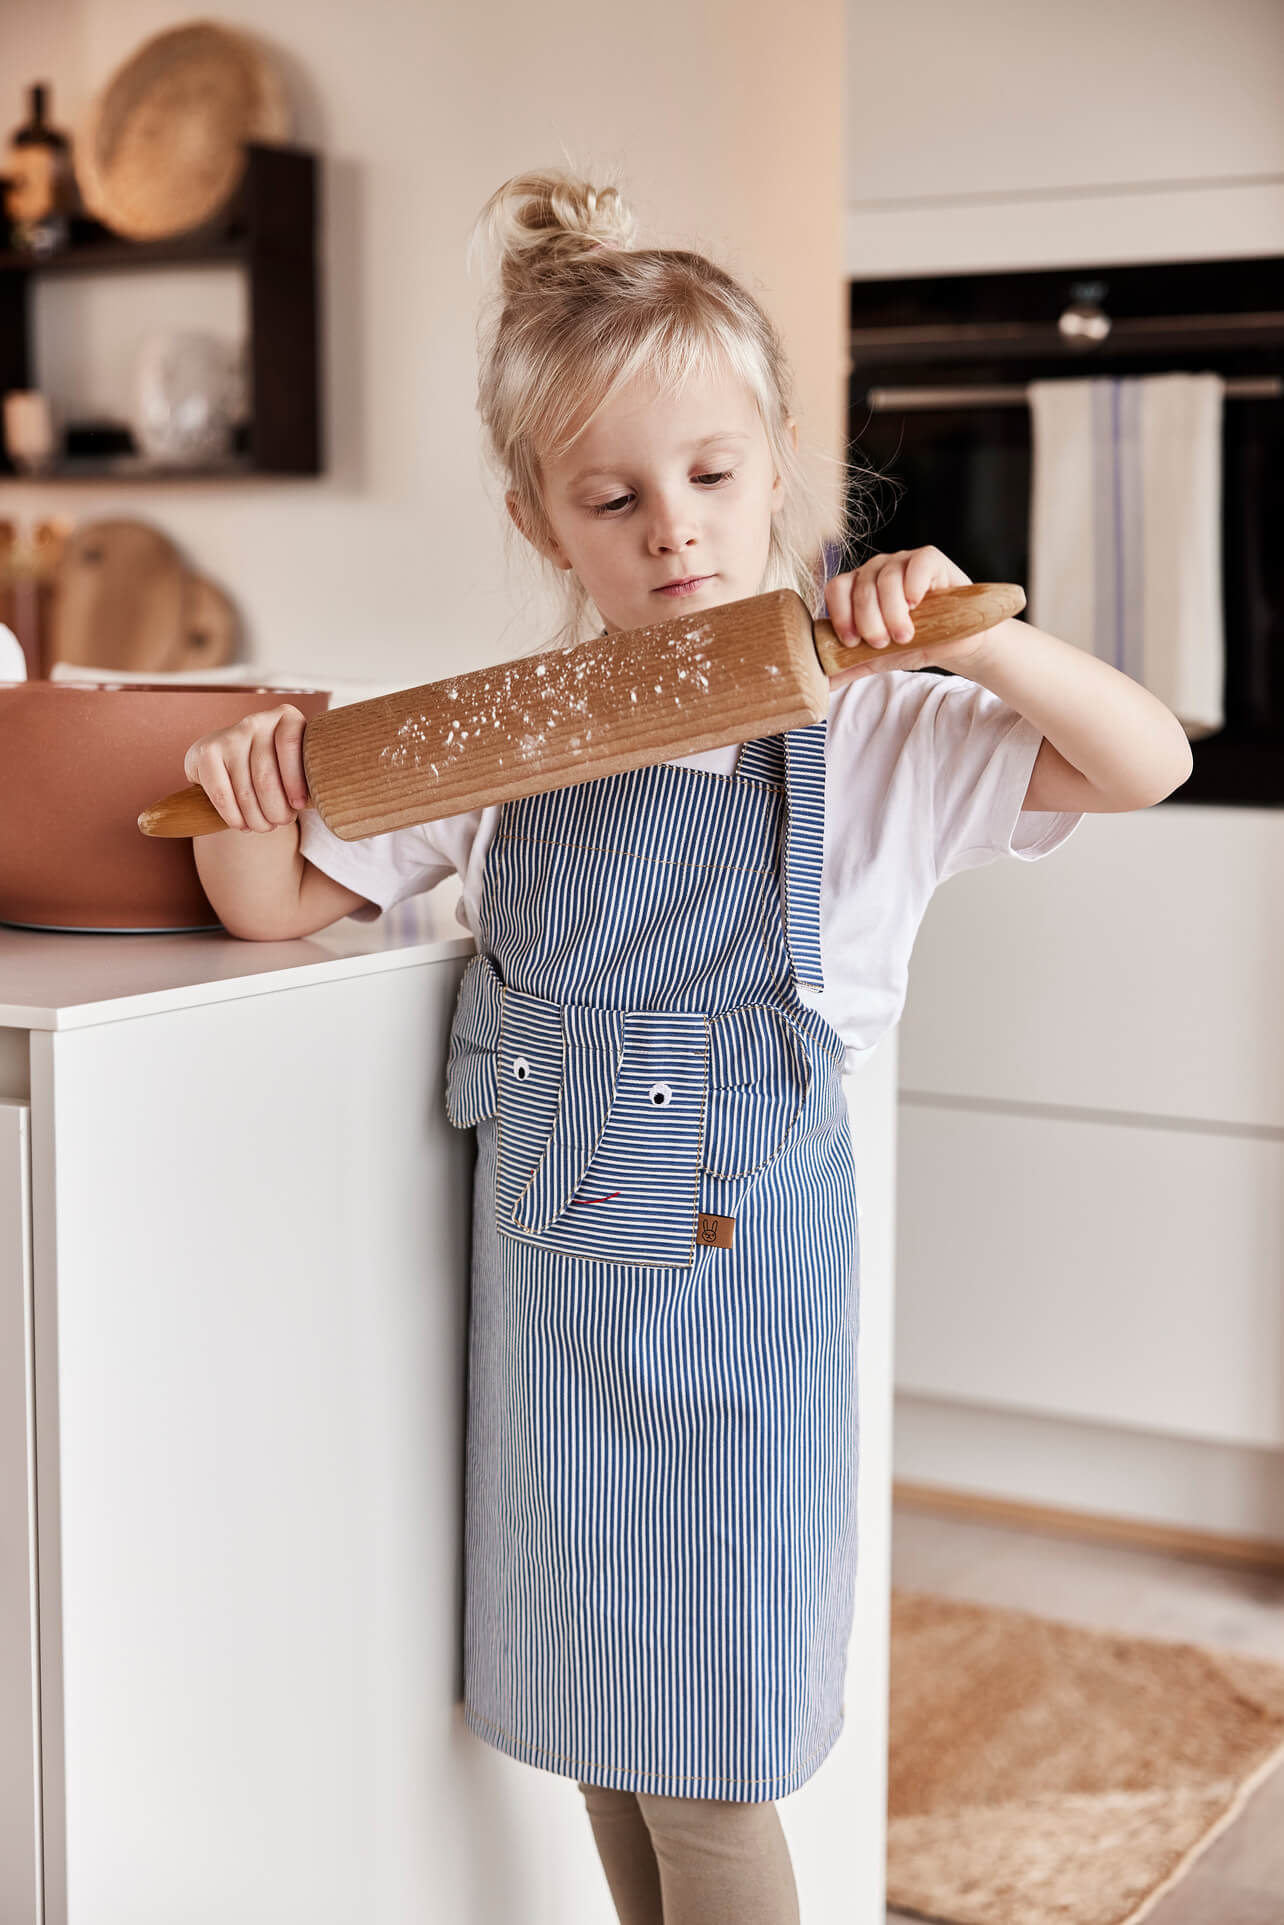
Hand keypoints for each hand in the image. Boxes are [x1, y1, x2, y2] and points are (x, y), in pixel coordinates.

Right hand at [182, 704, 310, 832]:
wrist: (230, 762)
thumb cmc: (276, 769)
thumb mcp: (296, 765)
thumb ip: (309, 774)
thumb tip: (321, 800)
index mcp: (286, 717)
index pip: (291, 745)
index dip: (296, 782)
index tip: (300, 806)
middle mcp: (256, 721)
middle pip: (266, 776)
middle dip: (276, 810)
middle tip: (280, 822)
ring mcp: (229, 735)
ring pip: (245, 791)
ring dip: (257, 818)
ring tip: (264, 826)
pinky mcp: (206, 751)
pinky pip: (222, 794)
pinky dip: (234, 817)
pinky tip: (241, 824)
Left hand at [823, 546, 997, 687]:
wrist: (958, 642)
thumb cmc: (917, 642)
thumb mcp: (881, 657)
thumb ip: (852, 665)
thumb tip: (823, 683)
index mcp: (858, 588)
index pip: (837, 589)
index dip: (840, 615)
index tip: (851, 642)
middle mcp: (877, 570)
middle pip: (861, 587)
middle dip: (868, 621)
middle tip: (883, 643)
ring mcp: (902, 561)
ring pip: (886, 578)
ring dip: (892, 611)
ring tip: (904, 635)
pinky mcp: (929, 559)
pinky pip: (915, 564)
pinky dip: (912, 586)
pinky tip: (916, 605)